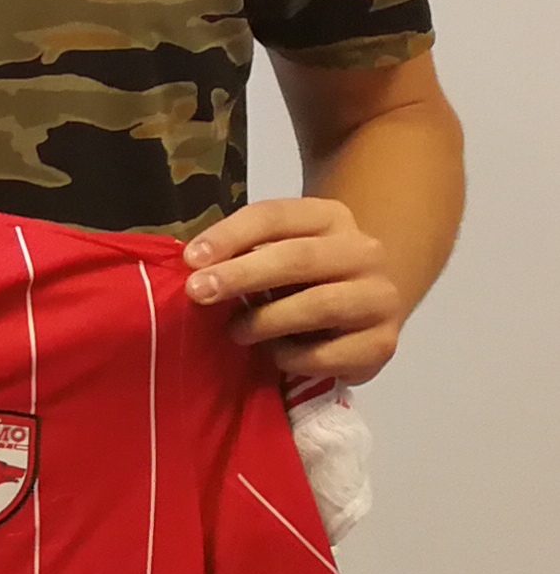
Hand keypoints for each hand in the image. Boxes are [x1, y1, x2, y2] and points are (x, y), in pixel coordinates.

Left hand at [183, 196, 403, 382]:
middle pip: (299, 257)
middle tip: (198, 293)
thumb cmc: (302, 278)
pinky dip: (293, 357)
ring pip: (319, 305)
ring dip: (267, 320)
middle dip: (242, 276)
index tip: (191, 259)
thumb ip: (241, 253)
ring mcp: (379, 298)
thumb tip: (193, 267)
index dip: (230, 236)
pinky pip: (330, 354)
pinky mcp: (382, 344)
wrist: (363, 310)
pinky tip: (275, 355)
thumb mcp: (274, 253)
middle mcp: (363, 252)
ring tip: (235, 331)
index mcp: (330, 217)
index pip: (275, 216)